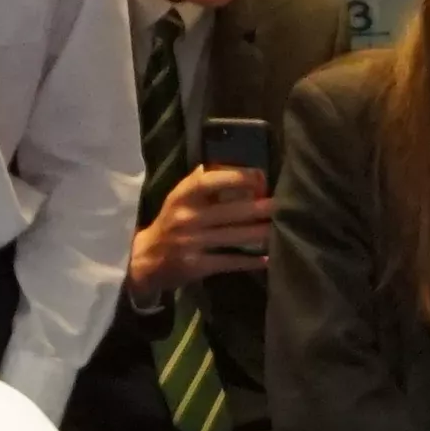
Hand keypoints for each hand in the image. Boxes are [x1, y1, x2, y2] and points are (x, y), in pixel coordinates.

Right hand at [128, 164, 271, 297]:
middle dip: (260, 208)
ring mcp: (192, 243)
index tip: (260, 177)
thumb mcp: (179, 197)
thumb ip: (202, 182)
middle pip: (231, 211)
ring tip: (280, 229)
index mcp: (182, 196)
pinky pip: (229, 261)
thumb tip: (236, 165)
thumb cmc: (171, 221)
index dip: (237, 177)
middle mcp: (187, 217)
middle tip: (283, 205)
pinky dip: (250, 260)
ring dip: (260, 233)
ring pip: (234, 237)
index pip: (209, 181)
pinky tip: (267, 258)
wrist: (146, 258)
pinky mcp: (197, 265)